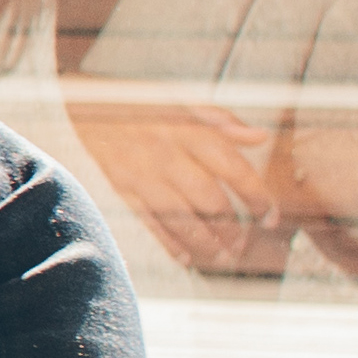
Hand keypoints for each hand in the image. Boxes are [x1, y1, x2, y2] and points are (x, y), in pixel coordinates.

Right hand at [69, 99, 276, 268]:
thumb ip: (223, 121)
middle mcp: (169, 154)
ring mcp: (144, 174)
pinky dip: (169, 243)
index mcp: (191, 131)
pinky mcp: (122, 187)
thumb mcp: (185, 102)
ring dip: (206, 242)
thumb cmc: (143, 101)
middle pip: (210, 201)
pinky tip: (187, 258)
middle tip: (244, 244)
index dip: (257, 197)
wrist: (87, 99)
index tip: (270, 216)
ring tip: (223, 256)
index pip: (234, 169)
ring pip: (182, 218)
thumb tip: (260, 138)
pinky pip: (150, 222)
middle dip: (232, 228)